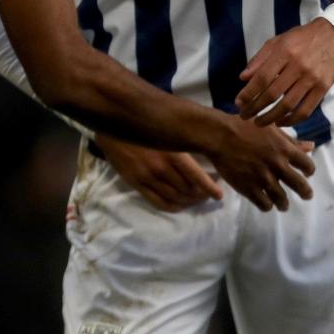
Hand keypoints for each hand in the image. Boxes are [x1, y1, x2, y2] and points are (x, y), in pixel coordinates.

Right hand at [95, 135, 222, 211]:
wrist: (115, 128)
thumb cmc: (146, 126)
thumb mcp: (168, 131)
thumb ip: (184, 143)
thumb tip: (206, 149)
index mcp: (173, 152)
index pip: (196, 176)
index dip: (209, 188)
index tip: (218, 195)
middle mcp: (162, 168)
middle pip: (188, 190)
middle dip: (200, 195)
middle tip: (208, 195)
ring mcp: (148, 178)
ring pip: (175, 198)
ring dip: (188, 202)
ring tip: (196, 200)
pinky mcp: (137, 184)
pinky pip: (159, 202)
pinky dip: (173, 207)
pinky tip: (180, 205)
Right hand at [206, 117, 314, 211]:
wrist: (219, 135)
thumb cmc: (244, 127)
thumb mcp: (271, 129)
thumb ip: (292, 141)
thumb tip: (311, 146)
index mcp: (284, 149)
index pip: (308, 166)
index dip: (309, 171)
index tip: (305, 173)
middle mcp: (277, 166)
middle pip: (301, 186)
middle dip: (306, 193)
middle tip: (306, 195)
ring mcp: (263, 179)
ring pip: (282, 199)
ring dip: (284, 203)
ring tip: (283, 204)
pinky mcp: (248, 188)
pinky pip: (264, 205)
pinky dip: (267, 205)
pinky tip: (266, 202)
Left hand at [236, 18, 333, 125]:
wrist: (333, 36)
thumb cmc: (300, 39)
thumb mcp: (277, 41)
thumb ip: (259, 59)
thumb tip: (243, 78)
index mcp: (285, 52)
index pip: (262, 78)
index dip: (248, 93)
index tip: (238, 103)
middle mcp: (298, 66)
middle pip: (273, 94)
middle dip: (255, 108)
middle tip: (245, 116)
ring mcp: (312, 78)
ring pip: (288, 105)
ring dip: (270, 118)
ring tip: (259, 122)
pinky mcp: (323, 88)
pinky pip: (305, 110)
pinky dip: (291, 120)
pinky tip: (280, 122)